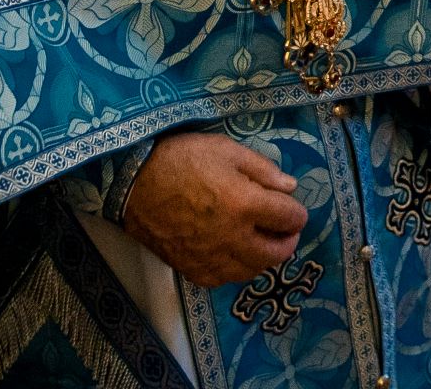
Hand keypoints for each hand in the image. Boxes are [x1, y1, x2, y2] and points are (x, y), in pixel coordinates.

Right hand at [121, 132, 309, 287]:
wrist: (134, 182)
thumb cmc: (181, 159)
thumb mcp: (227, 150)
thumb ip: (263, 170)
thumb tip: (290, 188)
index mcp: (245, 205)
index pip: (289, 218)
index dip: (297, 212)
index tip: (292, 208)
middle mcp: (233, 238)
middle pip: (276, 253)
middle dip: (287, 241)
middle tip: (285, 230)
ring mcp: (212, 259)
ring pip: (252, 271)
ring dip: (264, 258)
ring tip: (260, 241)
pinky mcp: (192, 269)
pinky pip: (224, 279)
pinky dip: (236, 269)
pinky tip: (232, 254)